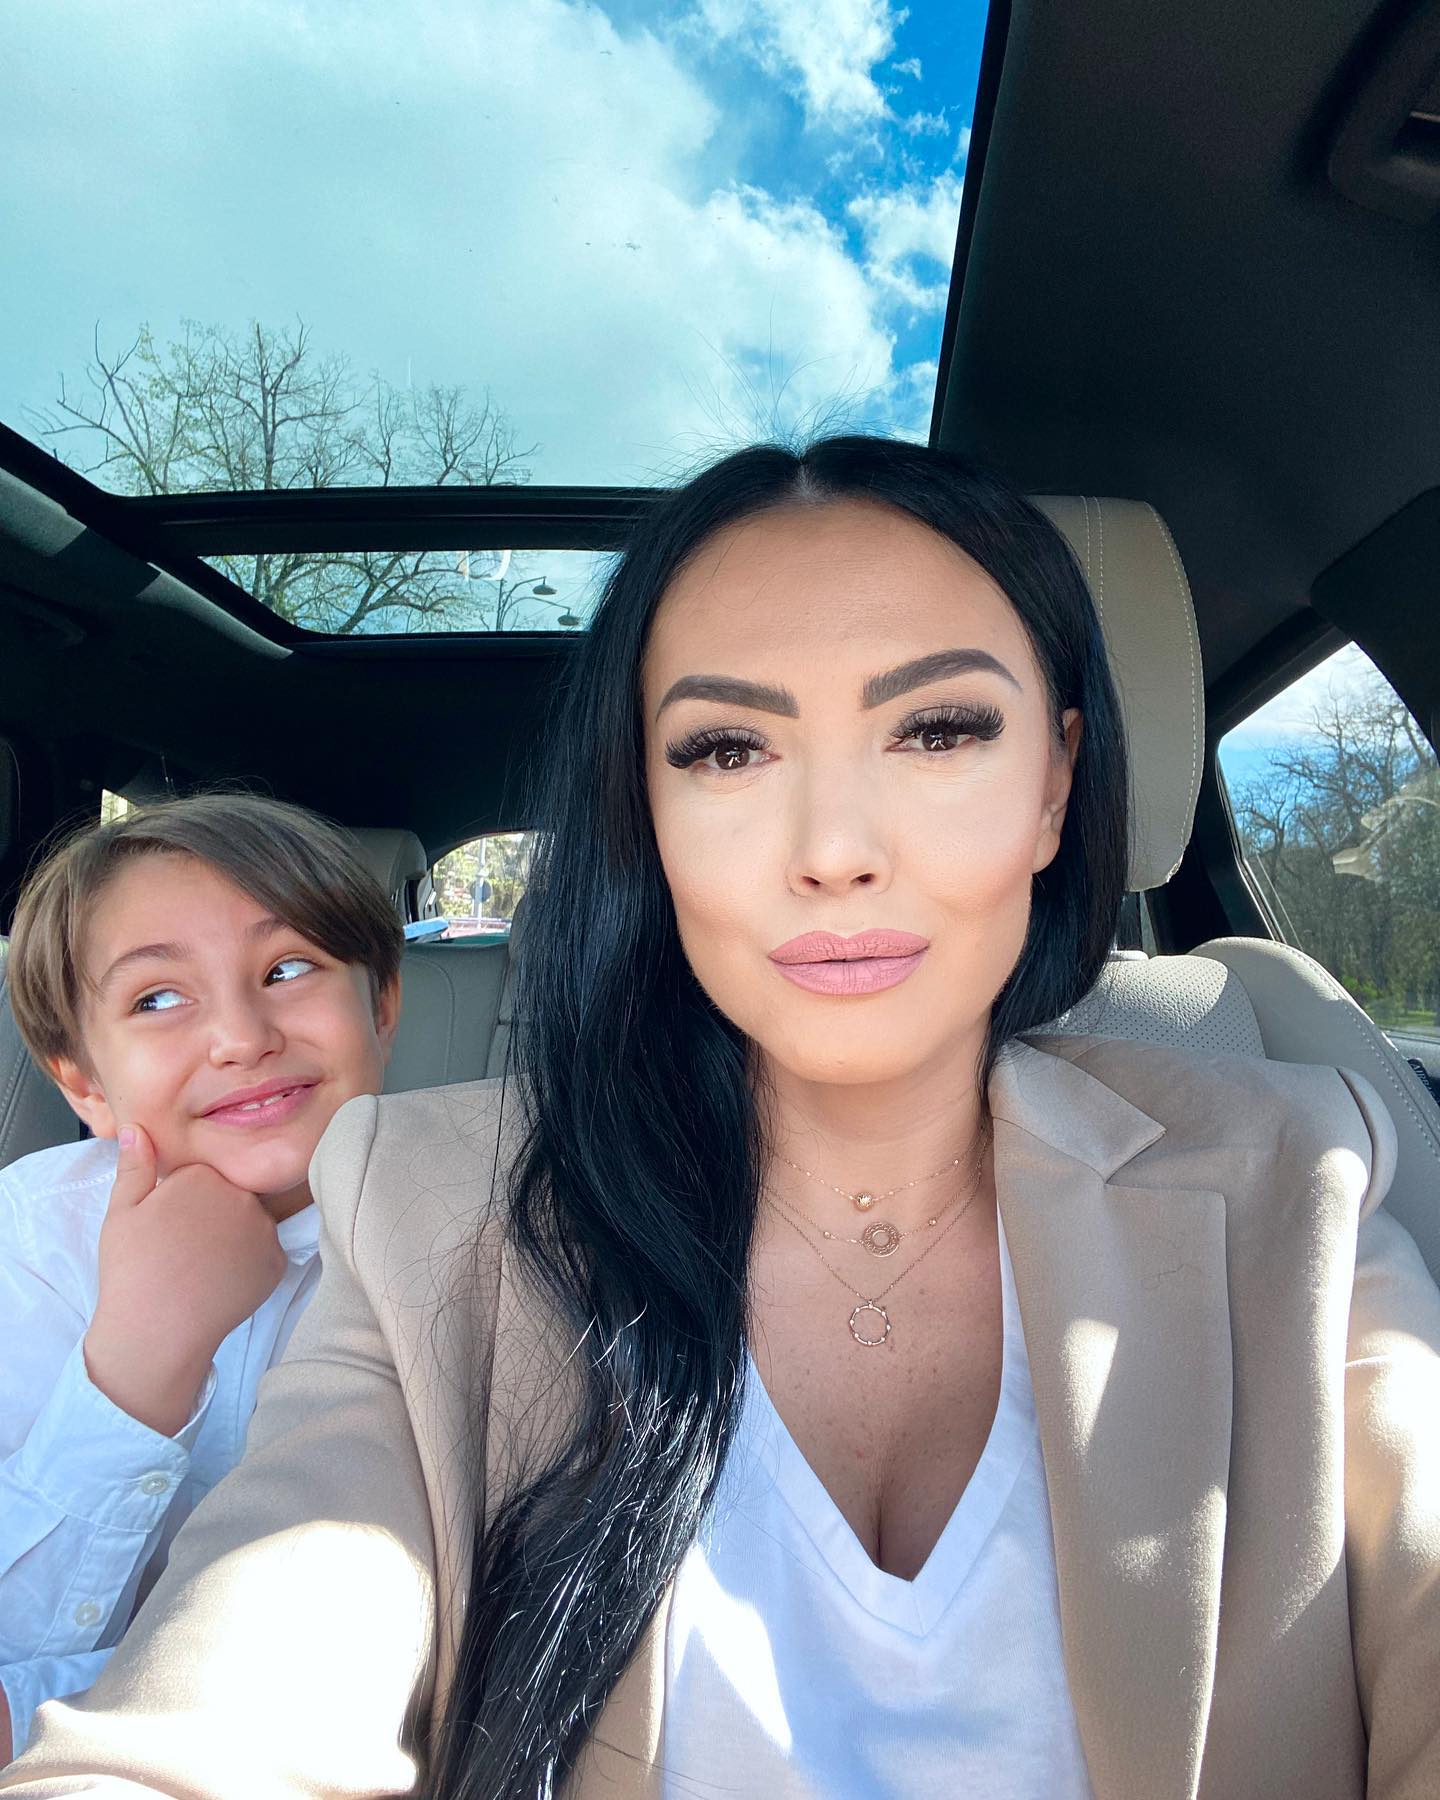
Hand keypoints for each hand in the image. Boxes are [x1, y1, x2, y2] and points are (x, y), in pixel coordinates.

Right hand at [83, 1124, 287, 1436]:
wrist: (156, 1331)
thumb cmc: (132, 1269)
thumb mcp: (121, 1212)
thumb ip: (135, 1166)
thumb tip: (139, 1127)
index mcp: (203, 1176)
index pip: (201, 1176)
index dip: (182, 1201)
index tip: (167, 1226)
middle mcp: (241, 1195)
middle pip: (230, 1196)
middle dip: (212, 1215)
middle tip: (183, 1249)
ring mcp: (264, 1229)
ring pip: (250, 1223)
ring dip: (234, 1238)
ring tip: (202, 1267)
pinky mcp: (277, 1262)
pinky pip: (265, 1253)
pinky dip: (249, 1265)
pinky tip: (222, 1282)